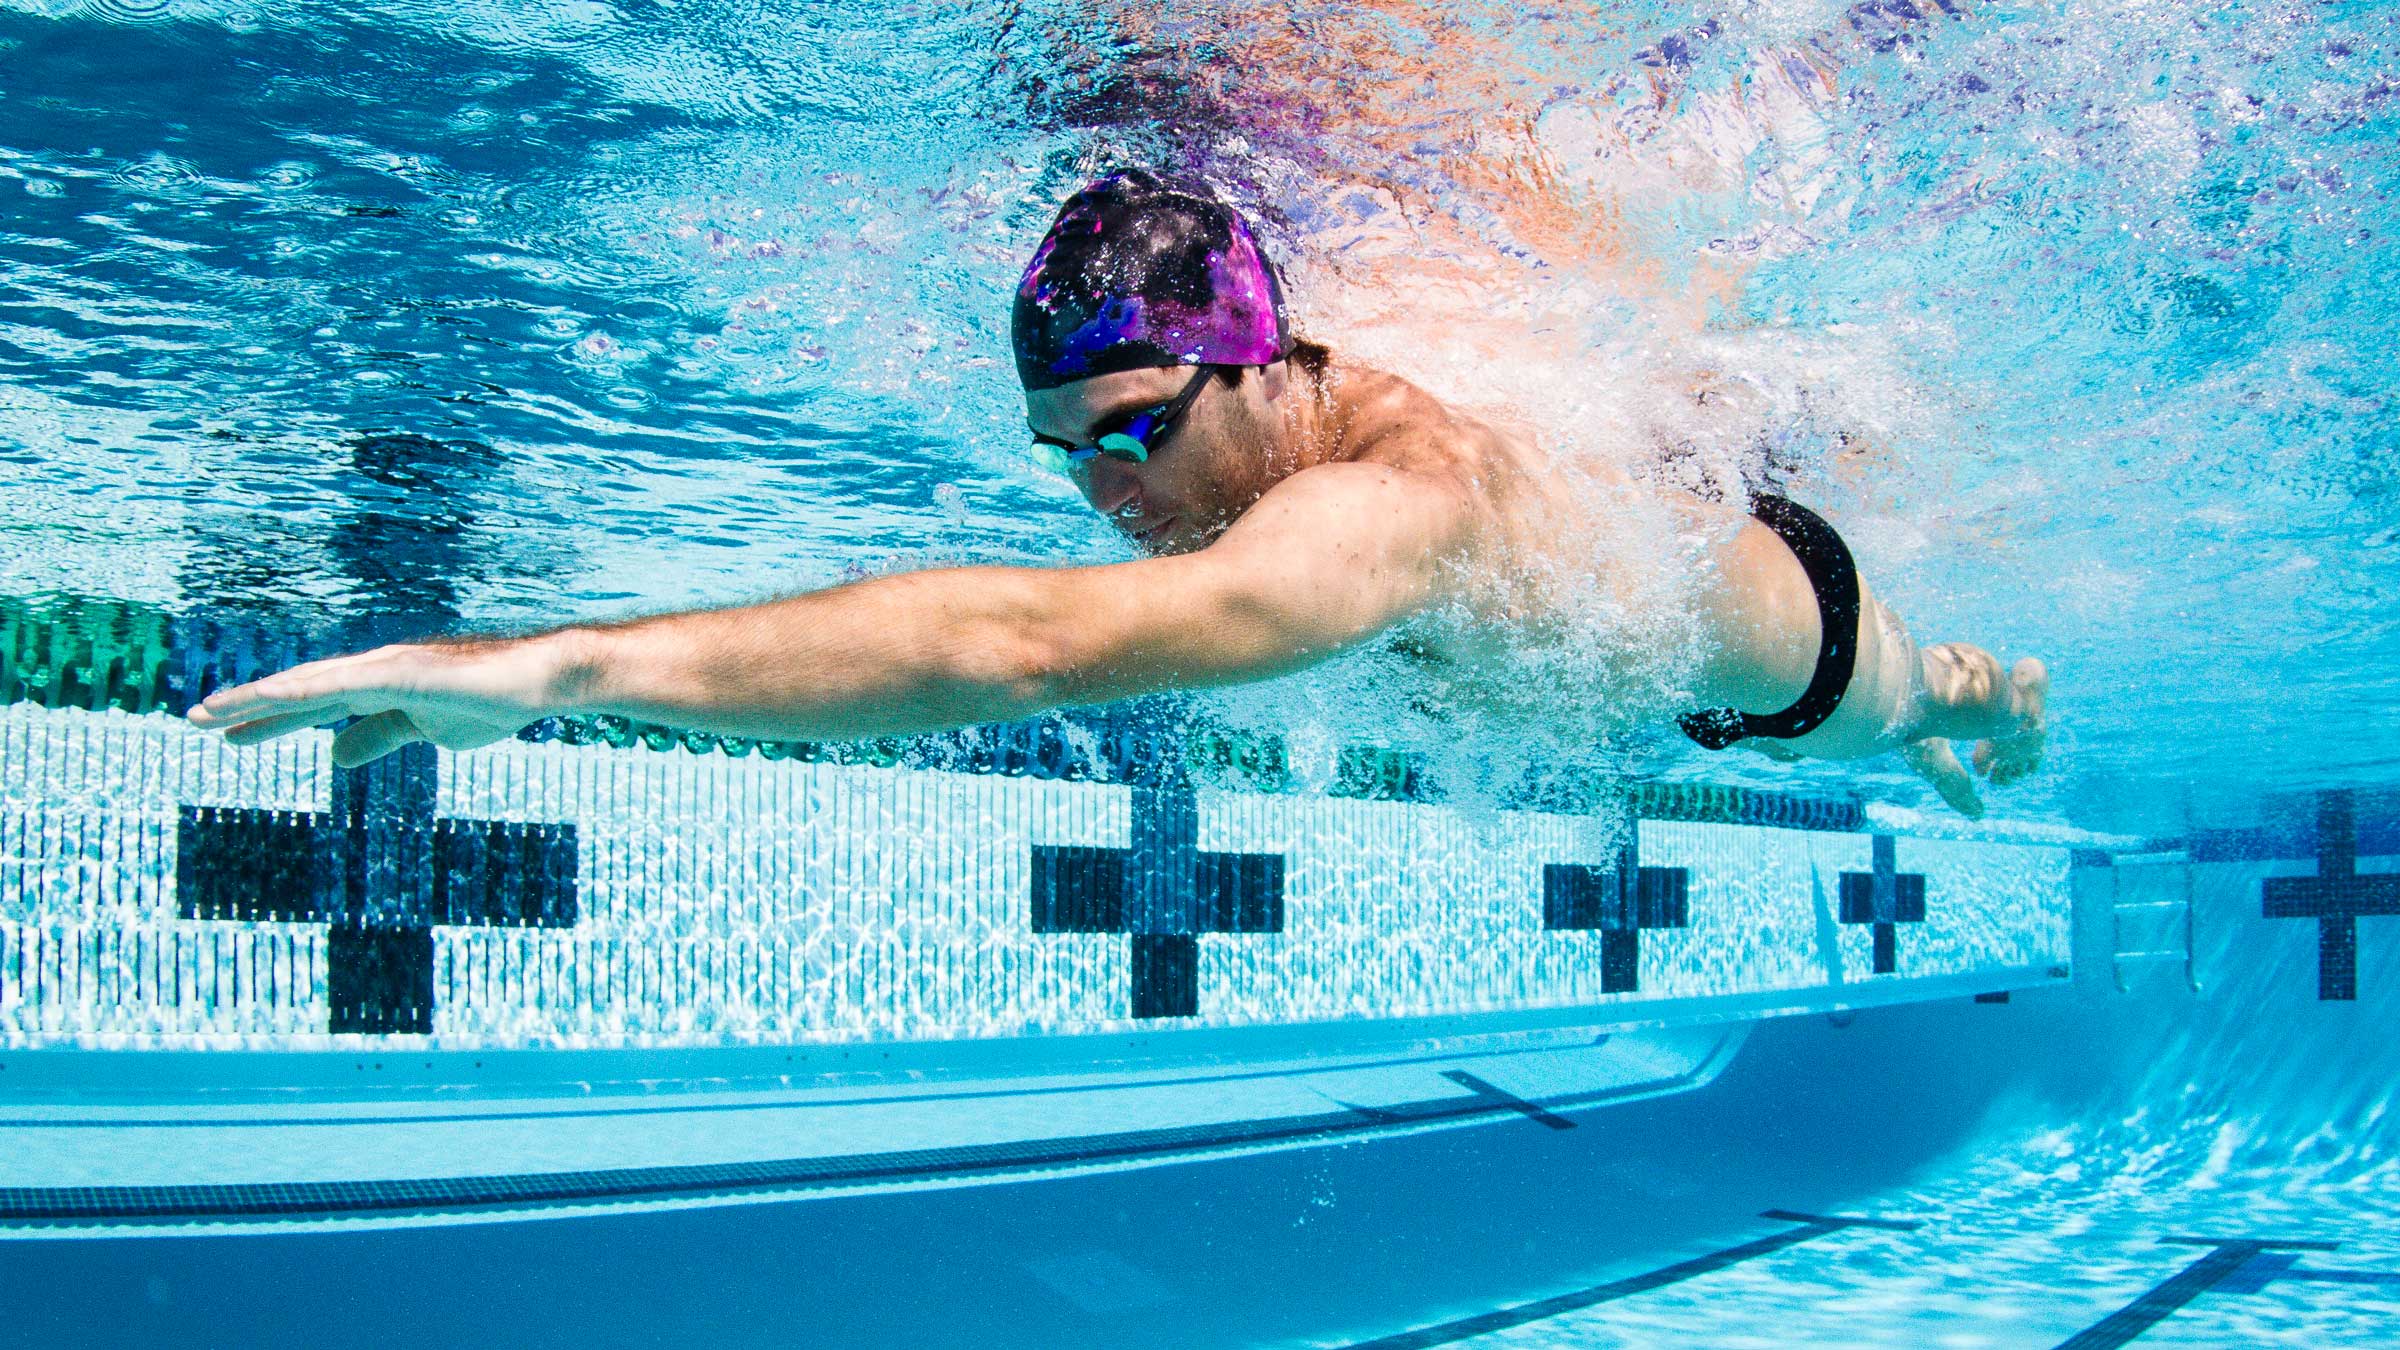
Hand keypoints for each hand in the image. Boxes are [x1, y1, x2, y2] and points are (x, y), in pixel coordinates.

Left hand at [185, 634, 582, 767]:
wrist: (539, 682)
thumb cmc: (491, 700)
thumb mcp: (425, 731)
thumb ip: (378, 736)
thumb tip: (334, 754)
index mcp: (378, 687)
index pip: (313, 706)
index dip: (269, 720)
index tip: (229, 733)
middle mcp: (373, 671)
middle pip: (299, 693)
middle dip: (247, 708)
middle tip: (196, 721)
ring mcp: (384, 668)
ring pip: (307, 685)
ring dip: (256, 699)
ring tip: (208, 714)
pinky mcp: (399, 672)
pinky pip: (339, 686)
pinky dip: (299, 693)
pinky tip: (266, 700)